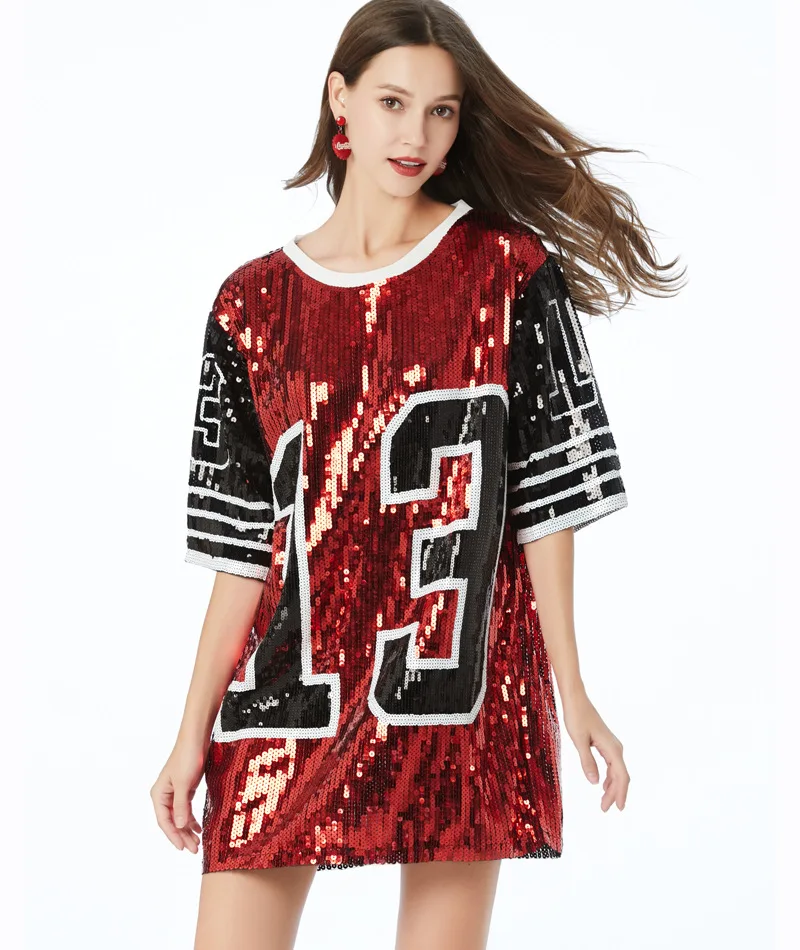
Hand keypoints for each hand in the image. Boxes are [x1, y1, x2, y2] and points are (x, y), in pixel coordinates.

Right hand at [150, 735, 208, 852]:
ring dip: (187, 830)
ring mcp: (174, 792)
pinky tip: (198, 828)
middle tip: (194, 850)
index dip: (173, 836)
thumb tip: (180, 826)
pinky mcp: (185, 789)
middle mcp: (164, 795)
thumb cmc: (187, 758)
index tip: (182, 848)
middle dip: (182, 836)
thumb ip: (181, 806)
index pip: (164, 821)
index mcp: (158, 794)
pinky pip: (186, 809)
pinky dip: (191, 819)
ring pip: (180, 817)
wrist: (196, 739)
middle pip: (172, 821)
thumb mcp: (184, 783)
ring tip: (197, 843)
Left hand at [561, 688, 629, 811]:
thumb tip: (595, 784)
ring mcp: (612, 746)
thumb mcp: (579, 741)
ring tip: (604, 802)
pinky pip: (612, 764)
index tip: (618, 809)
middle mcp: (616, 748)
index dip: (621, 793)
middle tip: (604, 810)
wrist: (576, 700)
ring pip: (617, 771)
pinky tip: (603, 784)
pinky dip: (609, 777)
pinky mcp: (606, 743)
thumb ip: (587, 762)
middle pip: (620, 776)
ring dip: (612, 787)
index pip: (621, 776)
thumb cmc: (576, 717)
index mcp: (612, 749)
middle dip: (615, 794)